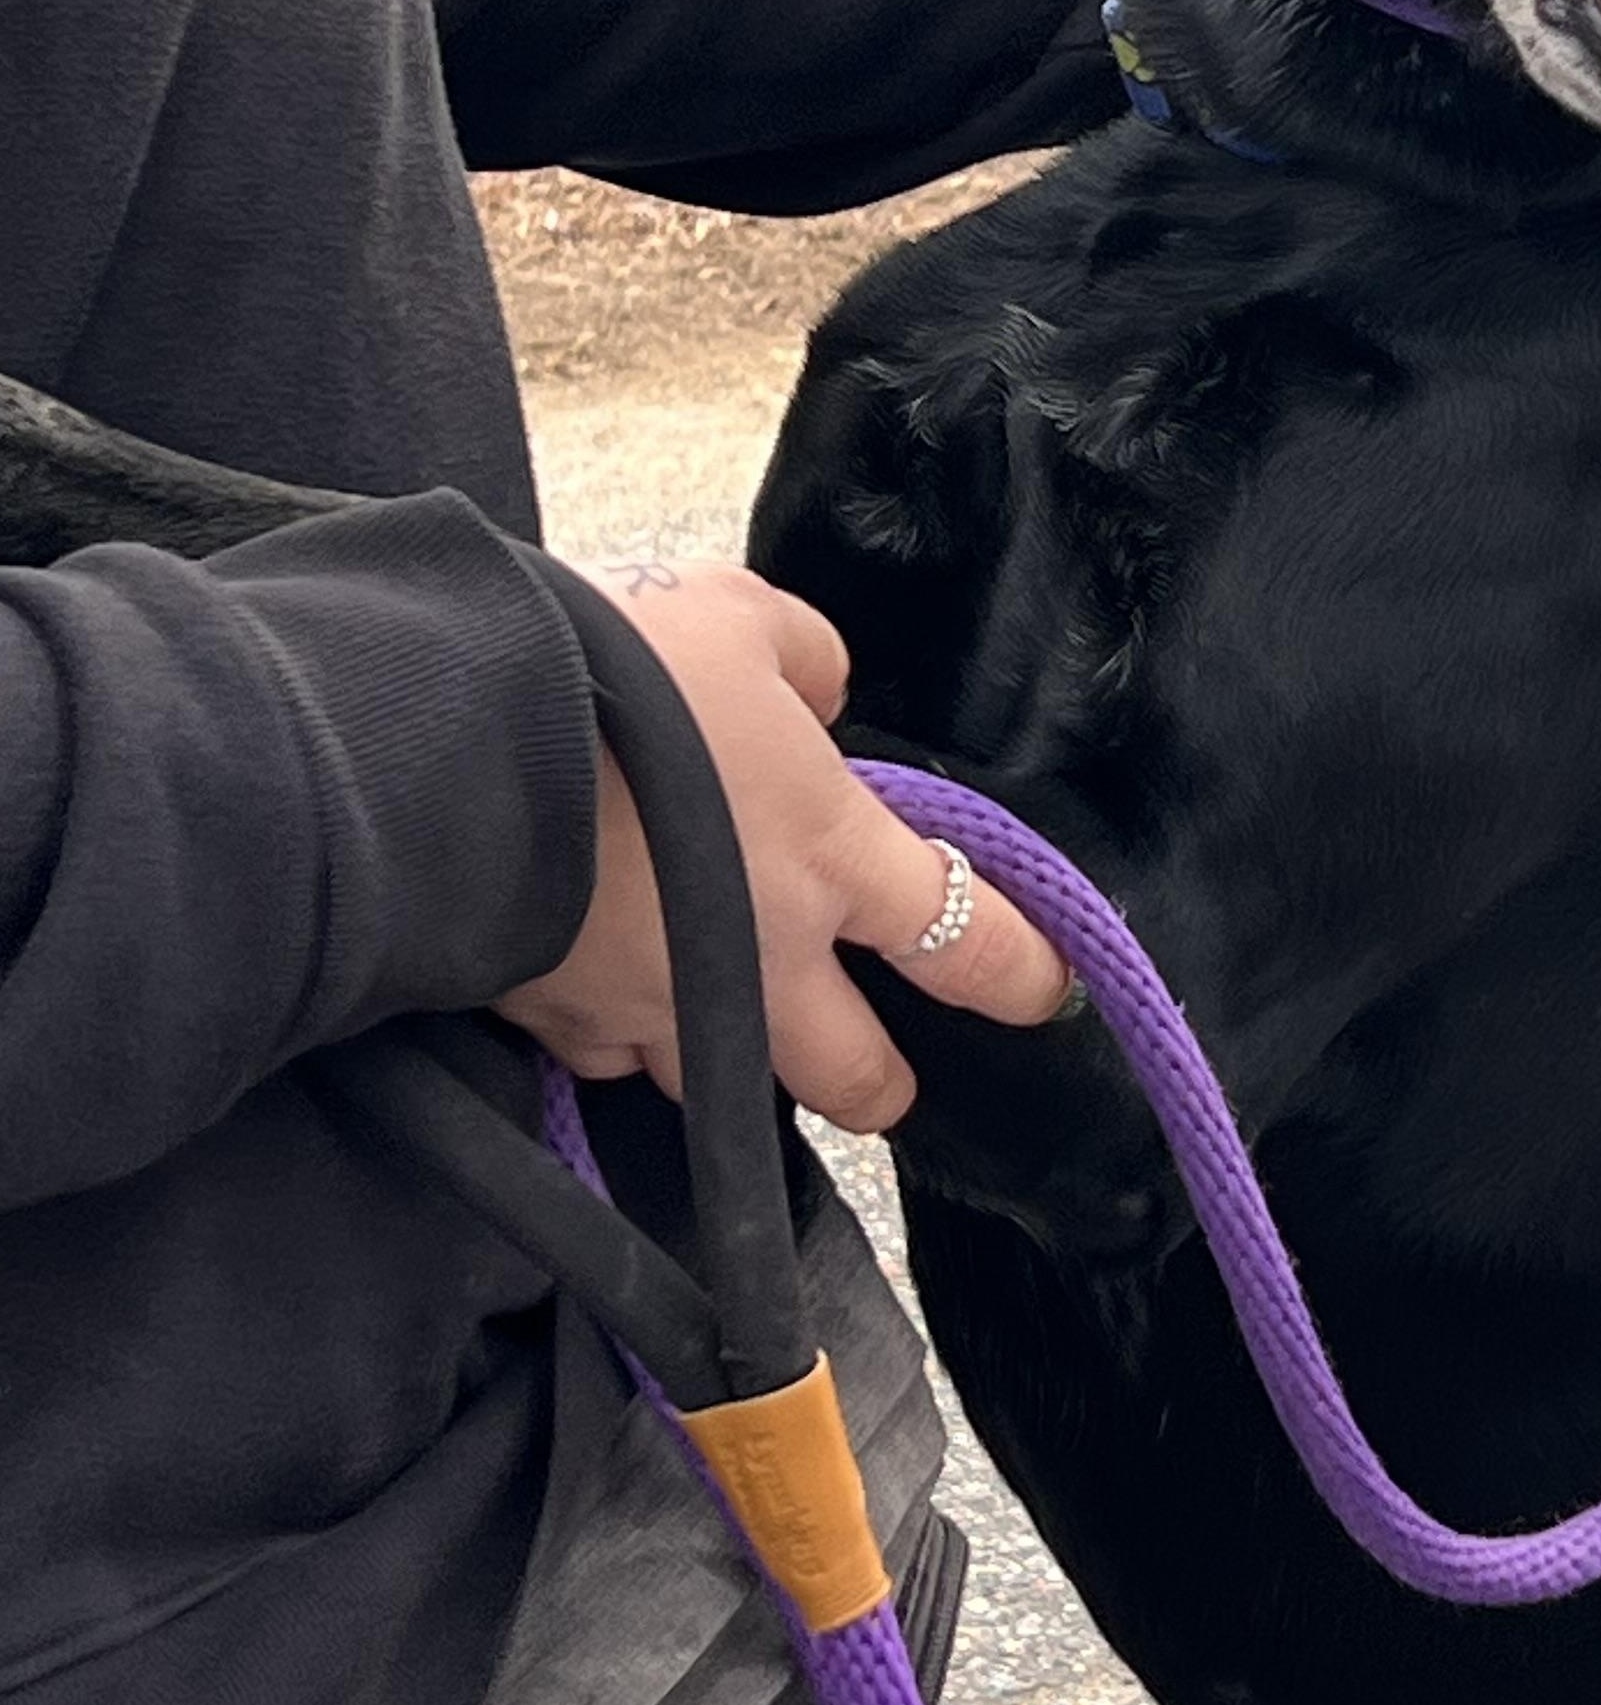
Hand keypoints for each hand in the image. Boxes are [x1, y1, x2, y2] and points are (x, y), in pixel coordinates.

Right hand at [494, 559, 1067, 1130]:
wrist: (454, 749)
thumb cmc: (620, 674)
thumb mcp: (739, 621)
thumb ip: (804, 662)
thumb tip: (819, 700)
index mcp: (832, 858)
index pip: (963, 936)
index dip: (1018, 973)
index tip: (1043, 991)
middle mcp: (763, 961)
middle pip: (855, 1079)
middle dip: (877, 1083)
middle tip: (881, 1075)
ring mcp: (656, 1012)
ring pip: (724, 1083)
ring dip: (732, 1056)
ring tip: (720, 1017)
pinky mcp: (557, 1031)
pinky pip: (606, 1052)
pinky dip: (615, 1028)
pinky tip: (599, 986)